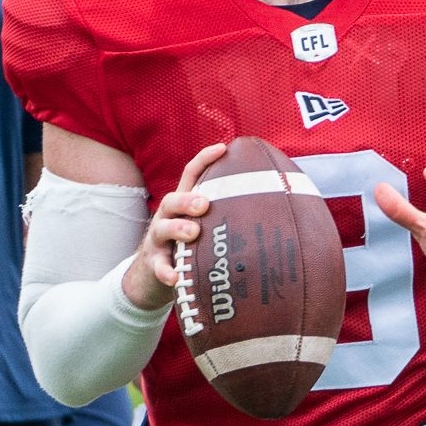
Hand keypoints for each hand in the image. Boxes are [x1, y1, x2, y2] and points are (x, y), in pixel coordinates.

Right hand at [121, 142, 228, 311]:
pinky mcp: (153, 263)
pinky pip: (158, 266)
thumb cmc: (188, 248)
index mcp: (183, 205)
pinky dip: (166, 271)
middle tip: (206, 203)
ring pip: (162, 228)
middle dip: (188, 199)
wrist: (152, 277)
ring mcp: (157, 240)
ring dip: (177, 229)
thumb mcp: (203, 229)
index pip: (190, 175)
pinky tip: (175, 277)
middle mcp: (167, 217)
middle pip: (172, 199)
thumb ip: (225, 218)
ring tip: (193, 233)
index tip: (223, 148)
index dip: (204, 159)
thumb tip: (274, 213)